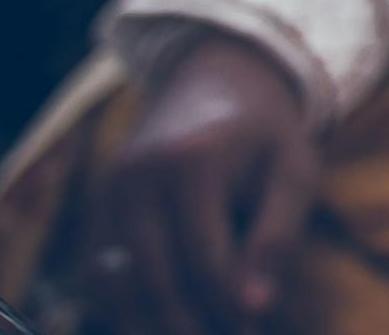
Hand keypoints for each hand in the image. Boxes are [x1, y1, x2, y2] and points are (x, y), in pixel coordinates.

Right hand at [93, 32, 319, 334]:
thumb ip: (275, 237)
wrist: (218, 79)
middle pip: (152, 277)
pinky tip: (159, 319)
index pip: (204, 257)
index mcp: (192, 161)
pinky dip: (124, 304)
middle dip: (186, 323)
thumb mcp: (293, 172)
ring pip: (116, 283)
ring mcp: (107, 191)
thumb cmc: (267, 133)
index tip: (254, 326)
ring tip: (194, 332)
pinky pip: (98, 272)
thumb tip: (255, 307)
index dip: (228, 303)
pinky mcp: (95, 205)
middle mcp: (136, 177)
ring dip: (151, 321)